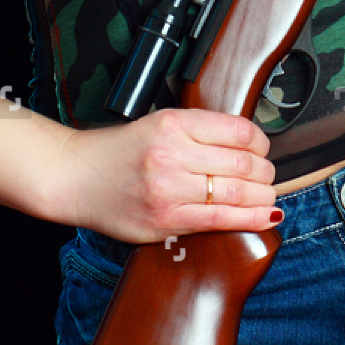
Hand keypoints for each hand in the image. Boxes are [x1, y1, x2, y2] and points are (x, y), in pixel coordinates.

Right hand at [51, 106, 278, 242]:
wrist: (76, 176)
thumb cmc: (120, 149)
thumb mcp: (159, 122)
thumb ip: (200, 131)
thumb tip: (249, 145)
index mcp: (173, 123)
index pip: (237, 130)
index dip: (260, 142)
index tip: (262, 148)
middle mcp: (172, 154)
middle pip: (242, 164)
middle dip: (265, 172)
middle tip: (268, 175)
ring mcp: (168, 191)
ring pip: (236, 194)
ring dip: (263, 196)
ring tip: (268, 196)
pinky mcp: (164, 221)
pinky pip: (218, 222)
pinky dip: (249, 219)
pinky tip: (266, 216)